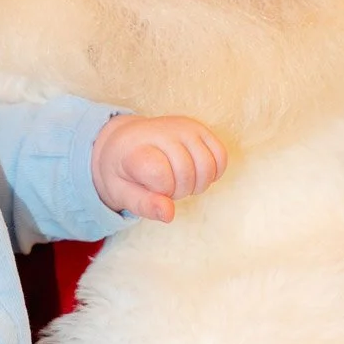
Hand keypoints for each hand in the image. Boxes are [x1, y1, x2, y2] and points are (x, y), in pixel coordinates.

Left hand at [91, 113, 226, 222]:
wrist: (125, 142)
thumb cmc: (123, 172)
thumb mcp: (121, 193)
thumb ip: (143, 205)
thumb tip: (169, 215)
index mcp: (136, 148)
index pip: (161, 175)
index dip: (161, 191)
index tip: (150, 187)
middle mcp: (160, 132)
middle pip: (187, 173)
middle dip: (178, 191)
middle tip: (164, 187)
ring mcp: (182, 128)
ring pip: (207, 166)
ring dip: (198, 184)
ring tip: (180, 181)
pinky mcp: (199, 128)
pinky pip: (221, 155)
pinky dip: (214, 172)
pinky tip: (196, 174)